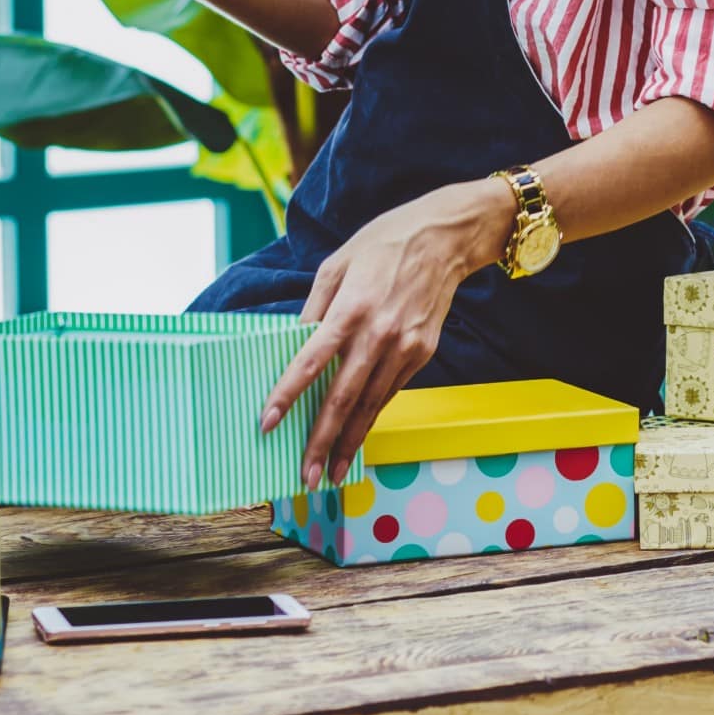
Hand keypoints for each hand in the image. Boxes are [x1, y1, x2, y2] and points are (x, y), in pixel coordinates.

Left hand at [259, 179, 514, 489]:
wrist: (445, 239)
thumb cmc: (385, 243)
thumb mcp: (338, 263)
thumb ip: (315, 306)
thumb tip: (296, 343)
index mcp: (351, 307)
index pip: (310, 361)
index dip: (286, 395)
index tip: (267, 423)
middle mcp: (378, 333)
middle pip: (342, 398)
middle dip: (321, 441)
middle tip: (306, 475)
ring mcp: (404, 347)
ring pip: (371, 405)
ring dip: (349, 441)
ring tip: (331, 471)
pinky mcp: (423, 353)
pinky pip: (391, 391)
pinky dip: (372, 415)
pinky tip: (357, 434)